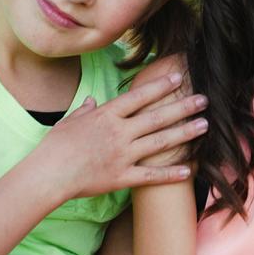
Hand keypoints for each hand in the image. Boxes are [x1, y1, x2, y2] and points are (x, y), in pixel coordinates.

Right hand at [31, 73, 207, 201]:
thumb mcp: (69, 122)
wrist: (48, 174)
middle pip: (157, 116)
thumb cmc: (54, 147)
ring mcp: (123, 155)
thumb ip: (85, 111)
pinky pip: (151, 176)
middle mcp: (119, 133)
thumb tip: (92, 101)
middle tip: (204, 100)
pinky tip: (188, 170)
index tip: (178, 77)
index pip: (138, 96)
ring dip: (184, 133)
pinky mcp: (122, 177)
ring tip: (204, 126)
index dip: (160, 86)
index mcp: (106, 116)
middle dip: (183, 107)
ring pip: (160, 142)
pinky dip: (170, 174)